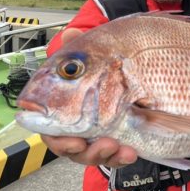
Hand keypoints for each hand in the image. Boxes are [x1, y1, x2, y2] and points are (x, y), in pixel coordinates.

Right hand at [41, 27, 137, 167]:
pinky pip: (114, 156)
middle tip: (89, 144)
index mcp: (64, 105)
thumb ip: (80, 48)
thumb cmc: (108, 65)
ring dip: (100, 153)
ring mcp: (97, 133)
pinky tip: (130, 152)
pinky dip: (121, 157)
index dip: (57, 137)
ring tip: (114, 146)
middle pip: (68, 145)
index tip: (71, 138)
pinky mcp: (117, 140)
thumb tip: (71, 33)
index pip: (50, 128)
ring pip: (91, 154)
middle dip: (77, 149)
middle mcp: (77, 123)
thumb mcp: (97, 55)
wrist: (139, 69)